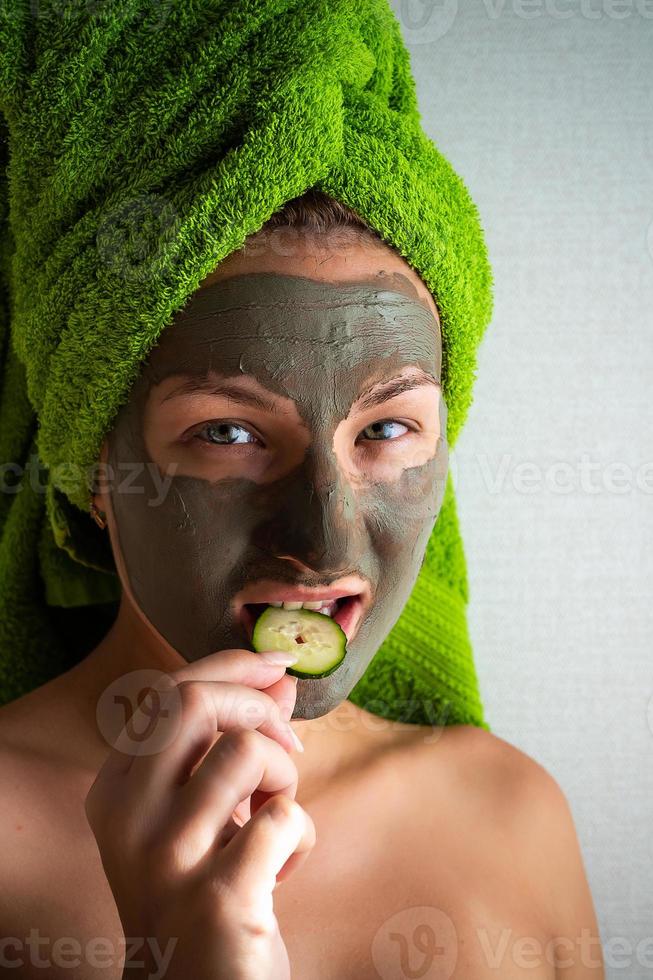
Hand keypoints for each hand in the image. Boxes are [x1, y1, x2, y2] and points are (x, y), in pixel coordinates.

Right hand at [84, 648, 315, 979]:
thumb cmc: (200, 890)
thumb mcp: (201, 812)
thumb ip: (230, 741)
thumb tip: (278, 679)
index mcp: (115, 789)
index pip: (167, 691)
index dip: (231, 666)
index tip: (277, 666)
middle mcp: (128, 817)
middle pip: (194, 702)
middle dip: (256, 706)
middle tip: (284, 746)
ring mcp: (167, 857)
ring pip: (246, 751)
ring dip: (283, 775)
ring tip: (275, 816)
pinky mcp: (215, 896)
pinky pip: (284, 817)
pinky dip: (300, 835)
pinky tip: (281, 869)